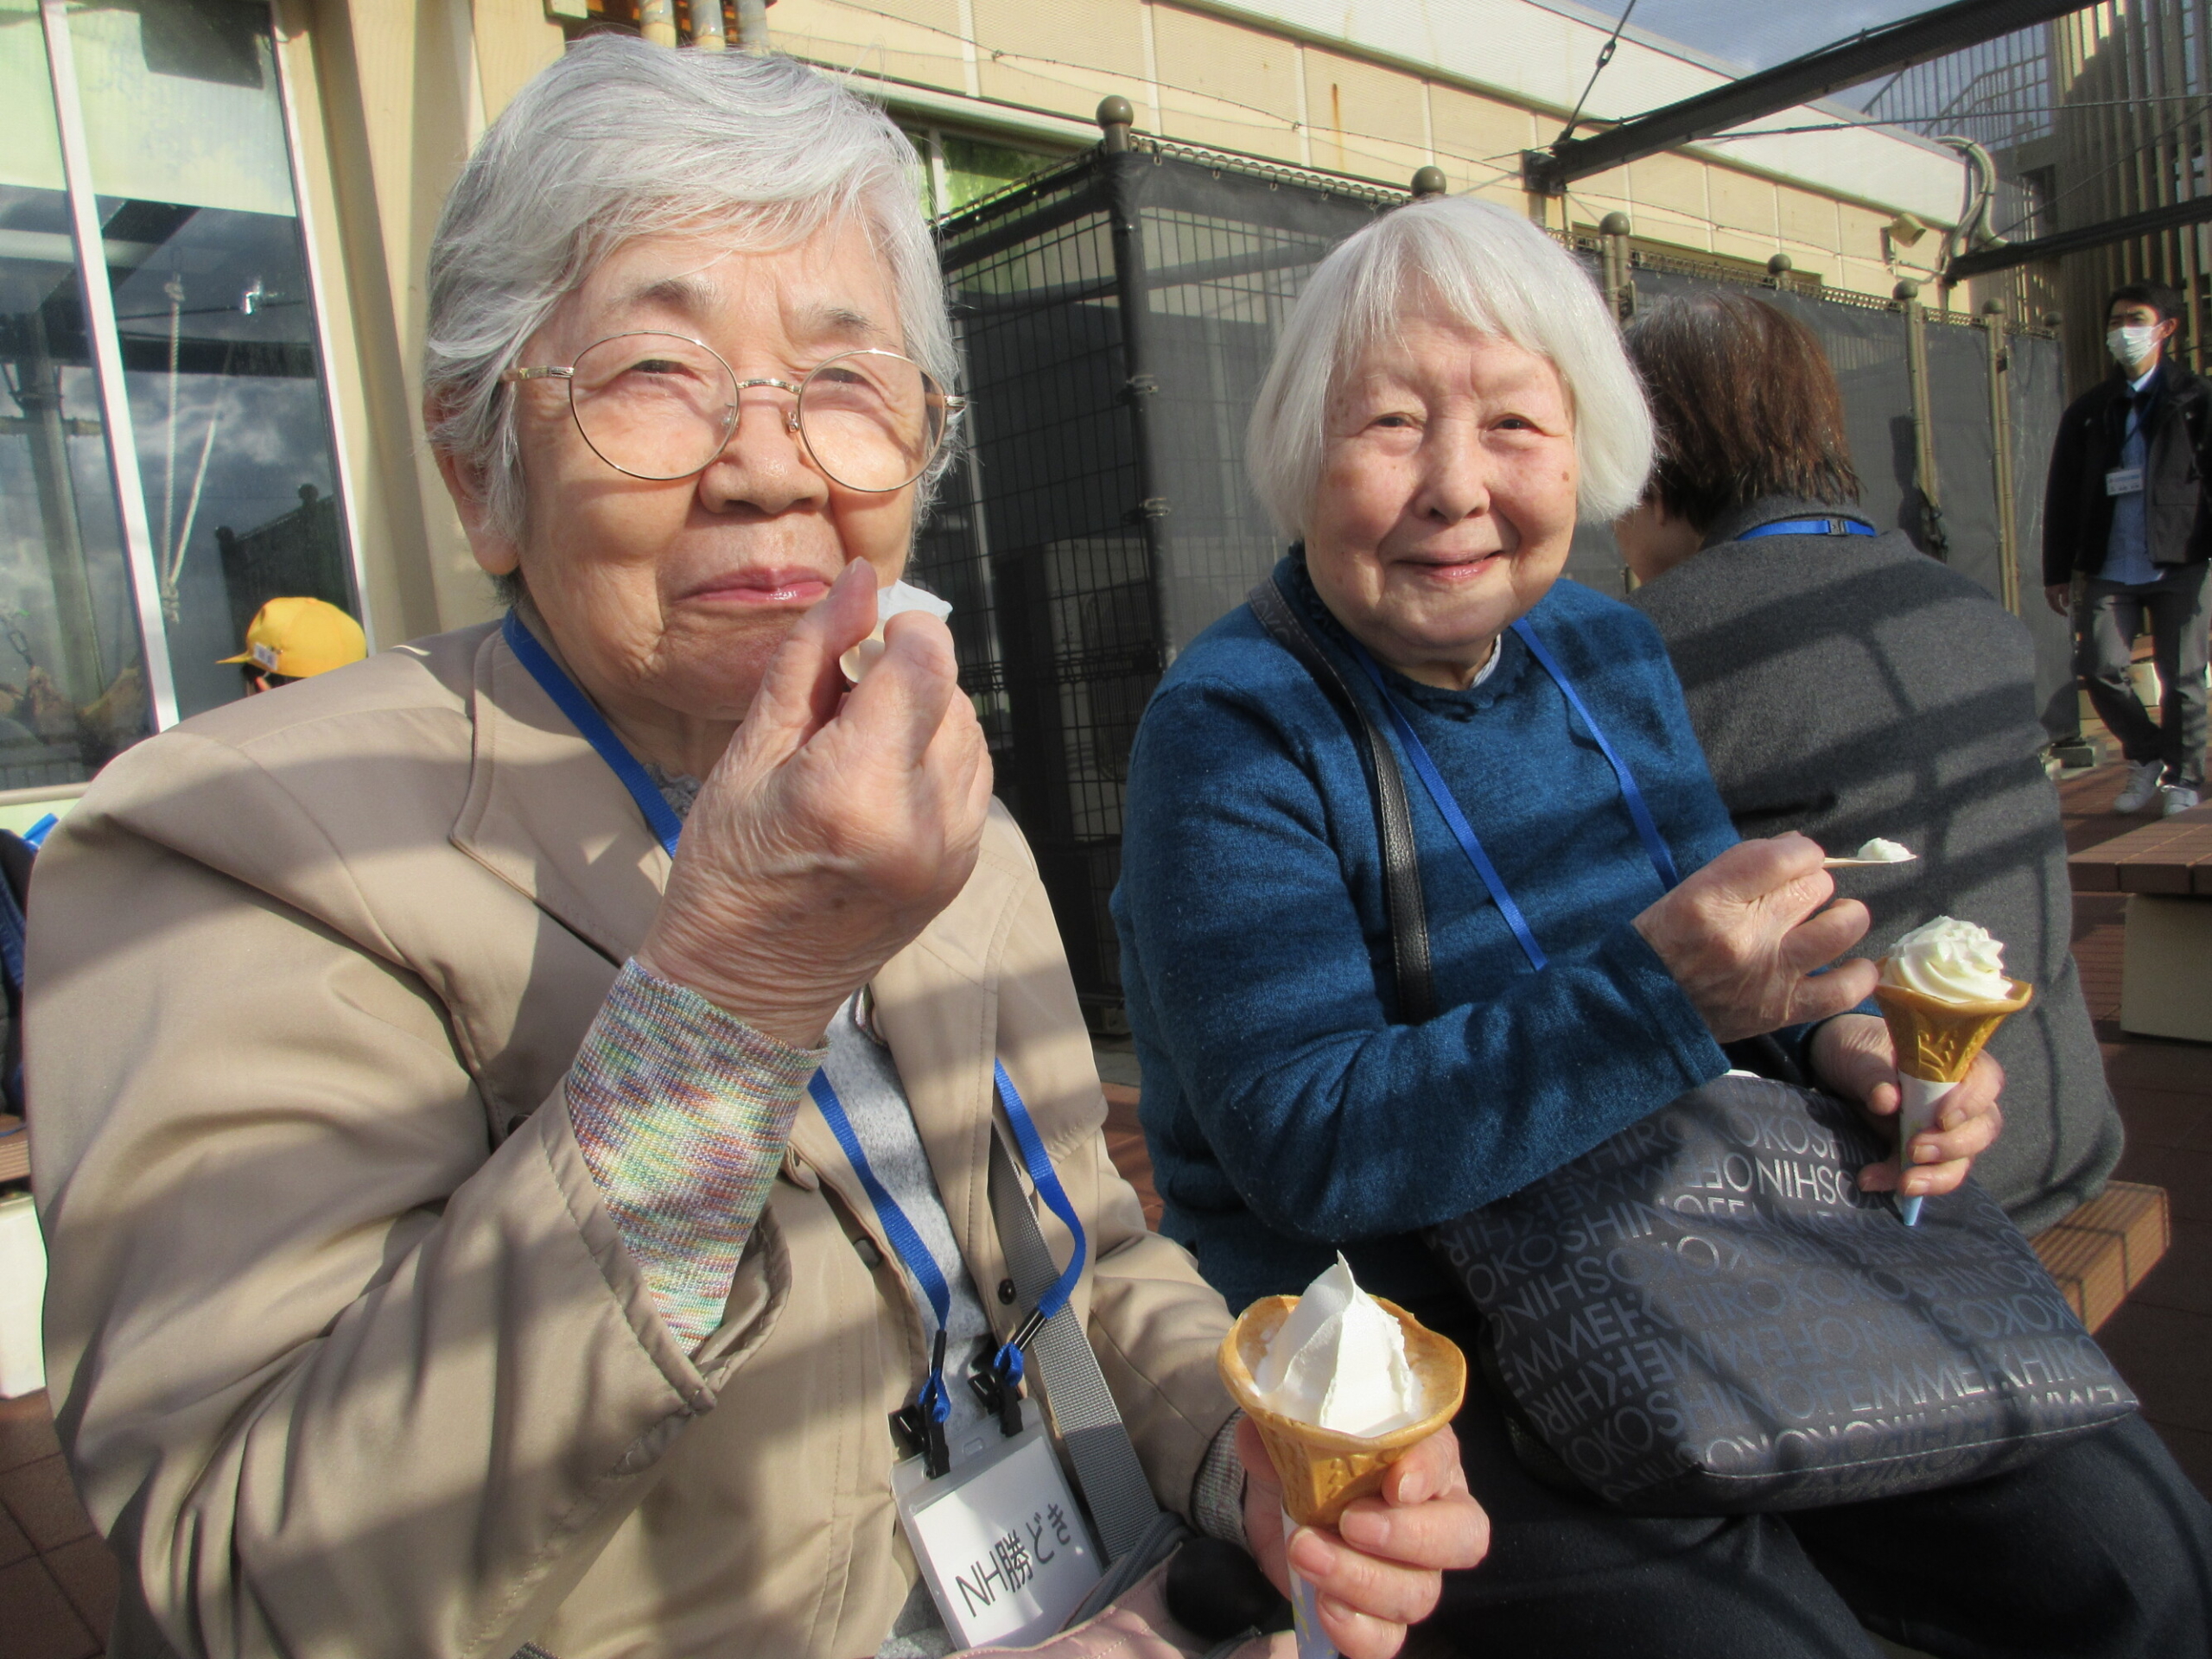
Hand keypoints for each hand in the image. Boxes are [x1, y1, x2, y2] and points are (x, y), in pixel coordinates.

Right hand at [635, 563, 993, 1045]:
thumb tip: (861, 581)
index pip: (925, 663)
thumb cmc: (727, 873)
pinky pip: (972, 780)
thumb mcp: (750, 753)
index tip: (862, 639)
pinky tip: (881, 780)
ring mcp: (952, 852)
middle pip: (952, 695)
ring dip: (926, 717)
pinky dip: (937, 760)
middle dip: (906, 676)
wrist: (744, 988)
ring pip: (971, 734)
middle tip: (843, 700)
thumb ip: (811, 659)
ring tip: (858, 746)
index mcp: (858, 790)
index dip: (900, 631)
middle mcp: (922, 822)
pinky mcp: (962, 868)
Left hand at [1239, 1418, 1486, 1658]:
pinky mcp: (1381, 1618)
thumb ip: (1282, 1432)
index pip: (1443, 1457)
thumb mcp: (1289, 1437)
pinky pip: (1387, 1639)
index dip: (1427, 1470)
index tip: (1395, 1481)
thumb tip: (1259, 1435)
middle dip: (1409, 1534)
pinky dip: (1358, 1630)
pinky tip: (1325, 1608)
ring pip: (1419, 1592)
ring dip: (1362, 1578)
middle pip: (1461, 1536)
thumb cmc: (1306, 1458)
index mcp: (1422, 1457)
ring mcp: (1413, 1573)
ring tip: (1306, 1554)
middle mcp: (1434, 1515)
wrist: (1280, 1508)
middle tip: (1351, 1523)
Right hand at [1632, 834, 1877, 1044]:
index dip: (1801, 852)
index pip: (1783, 858)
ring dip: (1844, 916)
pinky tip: (1856, 964)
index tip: (1796, 858)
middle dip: (1812, 882)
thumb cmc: (1661, 943)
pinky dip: (1859, 974)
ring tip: (1835, 917)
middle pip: (1813, 887)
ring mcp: (1769, 975)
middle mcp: (1746, 936)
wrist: (1640, 1009)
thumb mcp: (1688, 891)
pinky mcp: (1782, 1009)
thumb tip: (1798, 846)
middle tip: (1799, 894)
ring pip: (1839, 929)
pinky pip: (1842, 990)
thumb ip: (1744, 866)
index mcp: (1712, 900)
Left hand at [1809, 1012, 2005, 1198]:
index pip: (1986, 1081)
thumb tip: (1888, 1100)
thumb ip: (1874, 1074)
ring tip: (1904, 1183)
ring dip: (1936, 1176)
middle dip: (1954, 1146)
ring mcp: (1942, 1130)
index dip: (1972, 1102)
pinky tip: (1870, 1180)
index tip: (1943, 1118)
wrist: (1836, 1064)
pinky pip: (1923, 1173)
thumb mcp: (1859, 1054)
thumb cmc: (1858, 1047)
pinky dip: (1899, 1180)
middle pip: (1982, 1128)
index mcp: (1954, 1063)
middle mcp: (1958, 1099)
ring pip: (1961, 1160)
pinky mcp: (1919, 1151)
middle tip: (1916, 1150)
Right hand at [2046, 582, 2071, 615]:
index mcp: (2053, 596)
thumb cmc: (2060, 581)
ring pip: (2050, 604)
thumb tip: (2066, 606)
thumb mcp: (2065, 589)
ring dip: (2055, 608)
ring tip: (2061, 610)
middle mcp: (2048, 596)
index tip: (2066, 615)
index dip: (2061, 611)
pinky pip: (2050, 601)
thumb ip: (2065, 597)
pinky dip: (2054, 604)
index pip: (2056, 606)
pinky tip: (2057, 604)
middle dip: (2058, 611)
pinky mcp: (2047, 592)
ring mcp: (2047, 594)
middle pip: (2052, 606)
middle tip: (2063, 614)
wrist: (2054, 573)